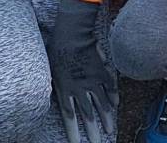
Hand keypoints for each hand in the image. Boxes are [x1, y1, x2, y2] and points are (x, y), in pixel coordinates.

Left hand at [46, 0, 116, 142]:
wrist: (72, 34)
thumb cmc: (56, 49)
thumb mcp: (50, 70)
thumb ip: (55, 85)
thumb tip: (57, 94)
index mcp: (65, 89)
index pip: (69, 117)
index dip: (73, 132)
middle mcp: (80, 89)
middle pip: (87, 115)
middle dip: (92, 131)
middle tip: (97, 142)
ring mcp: (92, 81)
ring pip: (101, 104)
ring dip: (106, 119)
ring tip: (110, 130)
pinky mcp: (101, 71)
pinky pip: (110, 87)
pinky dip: (113, 97)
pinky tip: (116, 105)